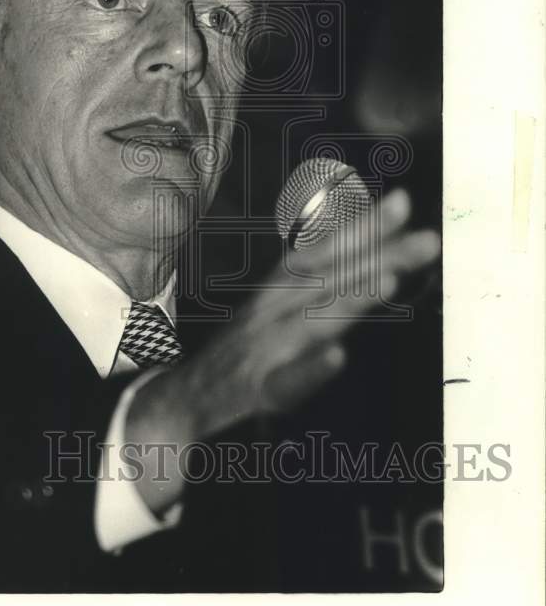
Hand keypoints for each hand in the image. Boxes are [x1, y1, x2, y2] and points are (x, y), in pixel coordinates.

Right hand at [125, 187, 439, 513]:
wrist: (177, 402)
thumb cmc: (238, 356)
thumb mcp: (273, 317)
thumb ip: (319, 293)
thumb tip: (373, 265)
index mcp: (275, 293)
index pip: (321, 250)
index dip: (359, 226)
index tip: (404, 202)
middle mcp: (268, 311)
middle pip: (324, 276)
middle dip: (375, 254)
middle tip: (428, 240)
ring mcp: (262, 349)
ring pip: (310, 320)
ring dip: (348, 298)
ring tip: (389, 280)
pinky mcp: (257, 391)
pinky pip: (285, 380)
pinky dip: (310, 368)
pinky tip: (337, 357)